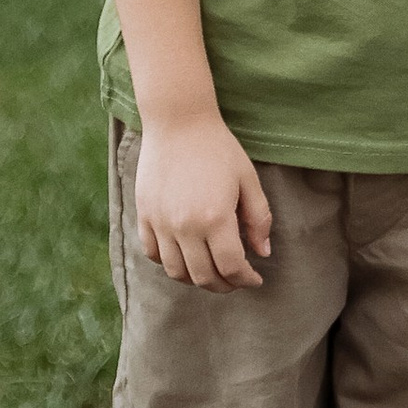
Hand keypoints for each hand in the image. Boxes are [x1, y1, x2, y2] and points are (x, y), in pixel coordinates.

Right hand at [135, 116, 273, 288]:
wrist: (178, 122)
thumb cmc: (219, 149)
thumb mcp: (248, 180)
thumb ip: (259, 219)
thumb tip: (262, 254)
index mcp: (215, 218)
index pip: (231, 267)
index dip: (246, 279)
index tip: (255, 279)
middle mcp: (185, 226)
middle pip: (203, 276)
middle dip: (224, 285)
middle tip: (236, 280)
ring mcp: (161, 223)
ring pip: (176, 271)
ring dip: (196, 279)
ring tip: (211, 272)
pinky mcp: (144, 215)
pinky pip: (152, 253)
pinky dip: (169, 263)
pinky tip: (185, 256)